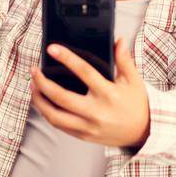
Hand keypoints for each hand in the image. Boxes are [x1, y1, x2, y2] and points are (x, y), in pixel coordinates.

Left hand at [30, 40, 149, 149]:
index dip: (67, 59)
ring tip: (33, 86)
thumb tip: (119, 40)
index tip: (52, 49)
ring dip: (39, 101)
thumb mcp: (134, 80)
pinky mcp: (83, 136)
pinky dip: (47, 113)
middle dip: (43, 83)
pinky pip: (60, 125)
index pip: (84, 72)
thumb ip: (124, 60)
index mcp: (109, 94)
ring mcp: (88, 126)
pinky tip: (42, 102)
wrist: (143, 132)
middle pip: (61, 98)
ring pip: (55, 116)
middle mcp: (96, 112)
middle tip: (34, 70)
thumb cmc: (137, 104)